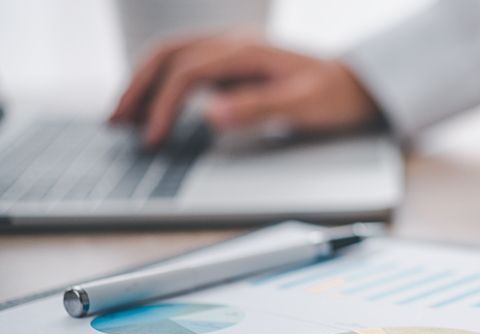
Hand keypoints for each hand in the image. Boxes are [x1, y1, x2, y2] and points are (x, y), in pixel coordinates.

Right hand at [110, 33, 378, 148]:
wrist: (361, 84)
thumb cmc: (337, 95)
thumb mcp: (303, 106)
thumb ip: (258, 108)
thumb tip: (210, 114)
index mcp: (247, 52)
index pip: (187, 73)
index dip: (163, 105)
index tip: (152, 138)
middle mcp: (235, 45)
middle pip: (169, 56)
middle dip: (137, 88)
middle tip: (114, 124)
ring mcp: (233, 52)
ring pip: (173, 57)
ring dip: (143, 83)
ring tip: (121, 117)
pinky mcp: (235, 65)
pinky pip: (187, 66)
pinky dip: (162, 83)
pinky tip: (154, 108)